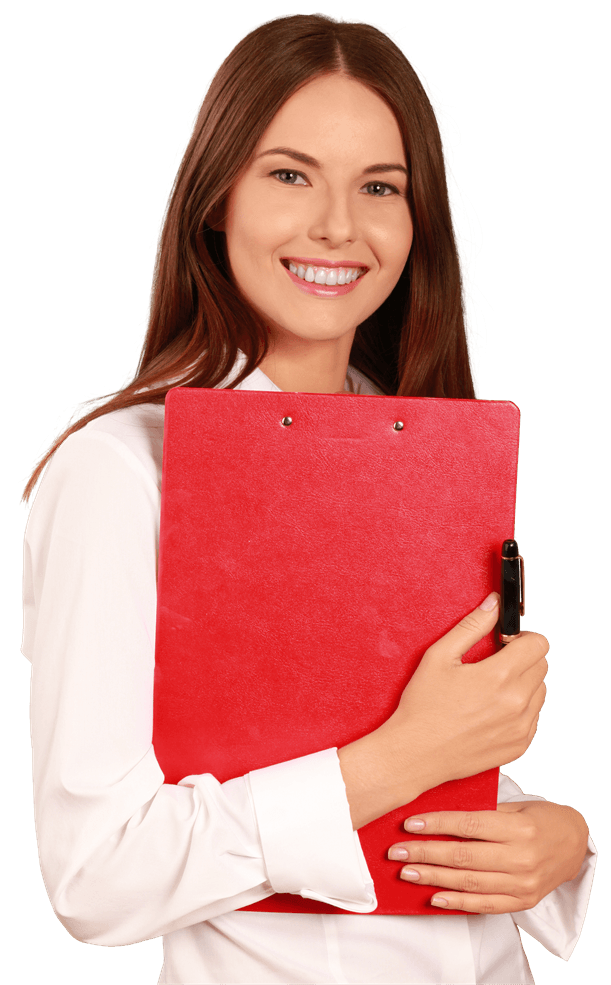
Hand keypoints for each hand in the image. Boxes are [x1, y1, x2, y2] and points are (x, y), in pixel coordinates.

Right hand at [380, 594, 548, 792]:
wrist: (415, 754)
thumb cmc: (423, 705)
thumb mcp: (439, 657)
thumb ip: (472, 626)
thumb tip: (495, 604)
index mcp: (499, 676)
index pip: (539, 644)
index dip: (522, 638)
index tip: (505, 643)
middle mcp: (517, 703)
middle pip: (542, 665)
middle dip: (523, 658)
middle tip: (494, 664)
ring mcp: (521, 727)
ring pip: (540, 691)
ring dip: (524, 683)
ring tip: (492, 689)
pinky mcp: (520, 746)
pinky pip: (534, 717)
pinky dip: (520, 709)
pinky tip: (492, 710)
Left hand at [387, 800, 589, 912]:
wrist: (574, 845)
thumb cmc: (539, 819)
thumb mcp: (516, 808)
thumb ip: (483, 812)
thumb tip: (437, 813)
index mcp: (518, 829)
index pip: (469, 826)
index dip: (437, 825)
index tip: (409, 824)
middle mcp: (521, 858)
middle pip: (463, 856)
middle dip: (425, 853)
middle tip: (397, 852)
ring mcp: (522, 884)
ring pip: (469, 882)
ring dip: (433, 878)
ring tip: (407, 872)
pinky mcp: (522, 901)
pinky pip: (485, 904)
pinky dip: (457, 901)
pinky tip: (434, 896)